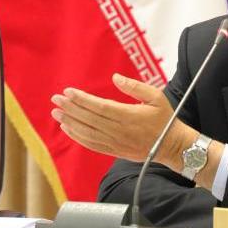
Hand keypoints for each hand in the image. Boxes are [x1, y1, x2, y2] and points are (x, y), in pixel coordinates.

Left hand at [51, 74, 175, 160]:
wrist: (172, 146)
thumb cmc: (165, 119)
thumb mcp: (156, 97)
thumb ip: (135, 86)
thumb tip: (115, 77)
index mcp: (129, 116)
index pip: (99, 107)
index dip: (82, 100)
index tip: (68, 92)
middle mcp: (120, 131)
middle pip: (89, 119)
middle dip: (70, 109)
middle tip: (55, 100)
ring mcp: (116, 142)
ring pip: (87, 133)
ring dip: (70, 122)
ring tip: (56, 113)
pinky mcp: (115, 151)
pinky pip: (92, 144)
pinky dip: (78, 137)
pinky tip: (68, 128)